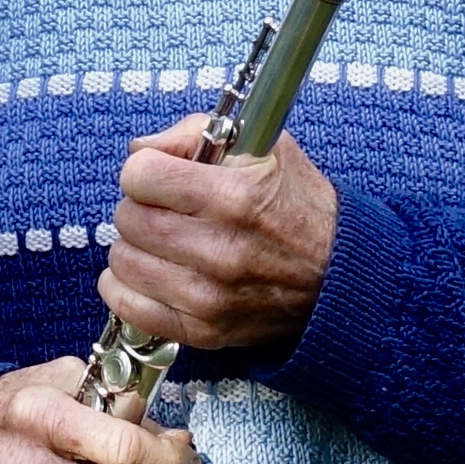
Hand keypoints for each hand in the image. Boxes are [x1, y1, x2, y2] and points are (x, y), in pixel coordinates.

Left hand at [98, 113, 336, 354]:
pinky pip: (131, 309)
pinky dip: (127, 289)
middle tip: (162, 208)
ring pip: (124, 263)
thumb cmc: (297, 202)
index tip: (159, 174)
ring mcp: (211, 296)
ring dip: (134, 246)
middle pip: (129, 219)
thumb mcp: (262, 145)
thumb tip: (140, 150)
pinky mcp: (205, 330)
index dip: (144, 169)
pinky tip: (149, 272)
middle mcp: (221, 249)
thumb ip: (195, 133)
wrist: (339, 274)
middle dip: (138, 205)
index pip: (140, 175)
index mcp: (233, 197)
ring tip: (161, 241)